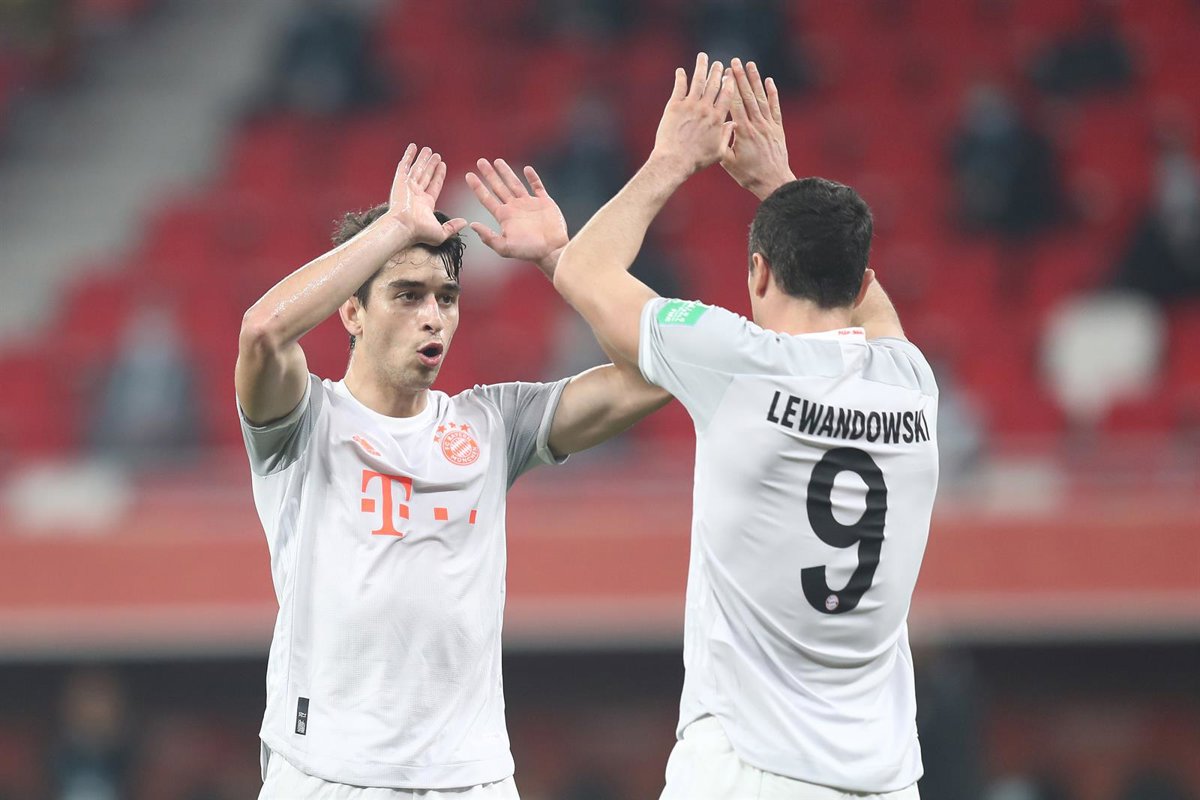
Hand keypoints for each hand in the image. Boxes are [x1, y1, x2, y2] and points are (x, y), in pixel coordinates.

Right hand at [385, 143, 466, 245]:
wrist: (403, 226)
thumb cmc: (420, 232)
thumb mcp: (441, 232)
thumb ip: (453, 227)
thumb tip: (464, 223)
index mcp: (425, 204)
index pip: (434, 185)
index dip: (439, 175)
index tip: (443, 165)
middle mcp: (416, 194)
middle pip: (425, 176)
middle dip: (431, 165)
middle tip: (436, 155)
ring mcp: (407, 187)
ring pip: (416, 169)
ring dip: (422, 159)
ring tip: (428, 149)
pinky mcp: (399, 182)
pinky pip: (404, 166)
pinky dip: (408, 156)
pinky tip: (413, 147)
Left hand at [465, 158, 568, 277]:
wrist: (552, 251)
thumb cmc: (529, 252)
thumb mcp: (505, 247)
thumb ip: (488, 237)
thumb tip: (472, 225)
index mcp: (504, 217)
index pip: (487, 199)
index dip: (477, 187)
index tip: (468, 175)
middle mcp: (515, 208)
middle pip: (498, 187)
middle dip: (489, 175)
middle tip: (480, 161)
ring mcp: (529, 204)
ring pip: (515, 183)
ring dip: (506, 172)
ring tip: (497, 161)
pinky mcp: (544, 202)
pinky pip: (538, 186)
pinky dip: (533, 178)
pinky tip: (527, 169)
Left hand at [651, 52, 736, 178]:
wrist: (674, 161)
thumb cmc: (696, 160)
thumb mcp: (718, 152)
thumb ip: (726, 136)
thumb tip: (733, 124)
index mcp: (718, 118)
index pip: (727, 95)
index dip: (730, 82)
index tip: (731, 75)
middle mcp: (705, 108)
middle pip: (714, 84)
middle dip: (717, 72)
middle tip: (718, 64)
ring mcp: (689, 105)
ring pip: (698, 81)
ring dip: (701, 67)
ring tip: (703, 57)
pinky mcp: (674, 106)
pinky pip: (679, 87)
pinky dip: (681, 77)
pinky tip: (681, 70)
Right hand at [722, 58, 794, 199]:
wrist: (773, 182)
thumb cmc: (748, 175)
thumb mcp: (729, 162)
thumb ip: (723, 142)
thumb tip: (720, 125)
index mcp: (743, 133)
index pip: (735, 105)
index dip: (730, 88)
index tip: (725, 73)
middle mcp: (757, 125)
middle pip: (748, 97)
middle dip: (741, 78)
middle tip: (735, 61)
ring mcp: (769, 126)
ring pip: (761, 98)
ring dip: (755, 80)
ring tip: (750, 64)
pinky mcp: (778, 129)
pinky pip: (775, 108)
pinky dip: (772, 93)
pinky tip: (769, 81)